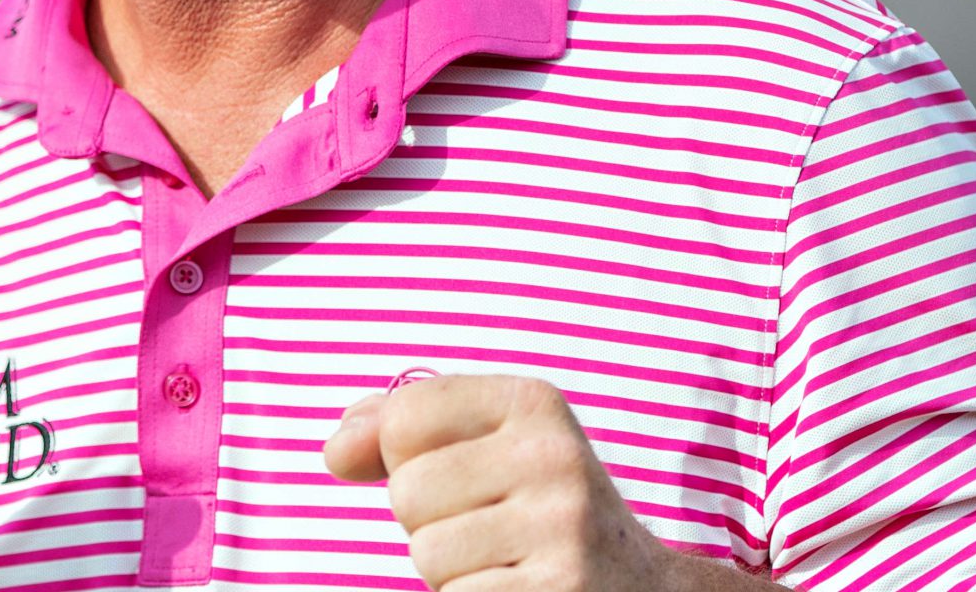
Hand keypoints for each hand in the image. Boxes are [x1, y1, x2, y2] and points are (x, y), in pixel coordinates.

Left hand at [322, 373, 764, 590]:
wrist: (639, 588)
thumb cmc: (536, 510)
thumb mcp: (485, 445)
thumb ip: (400, 428)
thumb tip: (336, 450)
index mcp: (534, 402)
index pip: (405, 416)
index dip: (403, 457)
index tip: (455, 474)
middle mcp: (554, 457)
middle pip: (407, 491)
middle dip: (429, 522)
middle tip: (491, 529)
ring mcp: (562, 529)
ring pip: (426, 552)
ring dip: (451, 570)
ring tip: (506, 561)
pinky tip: (517, 588)